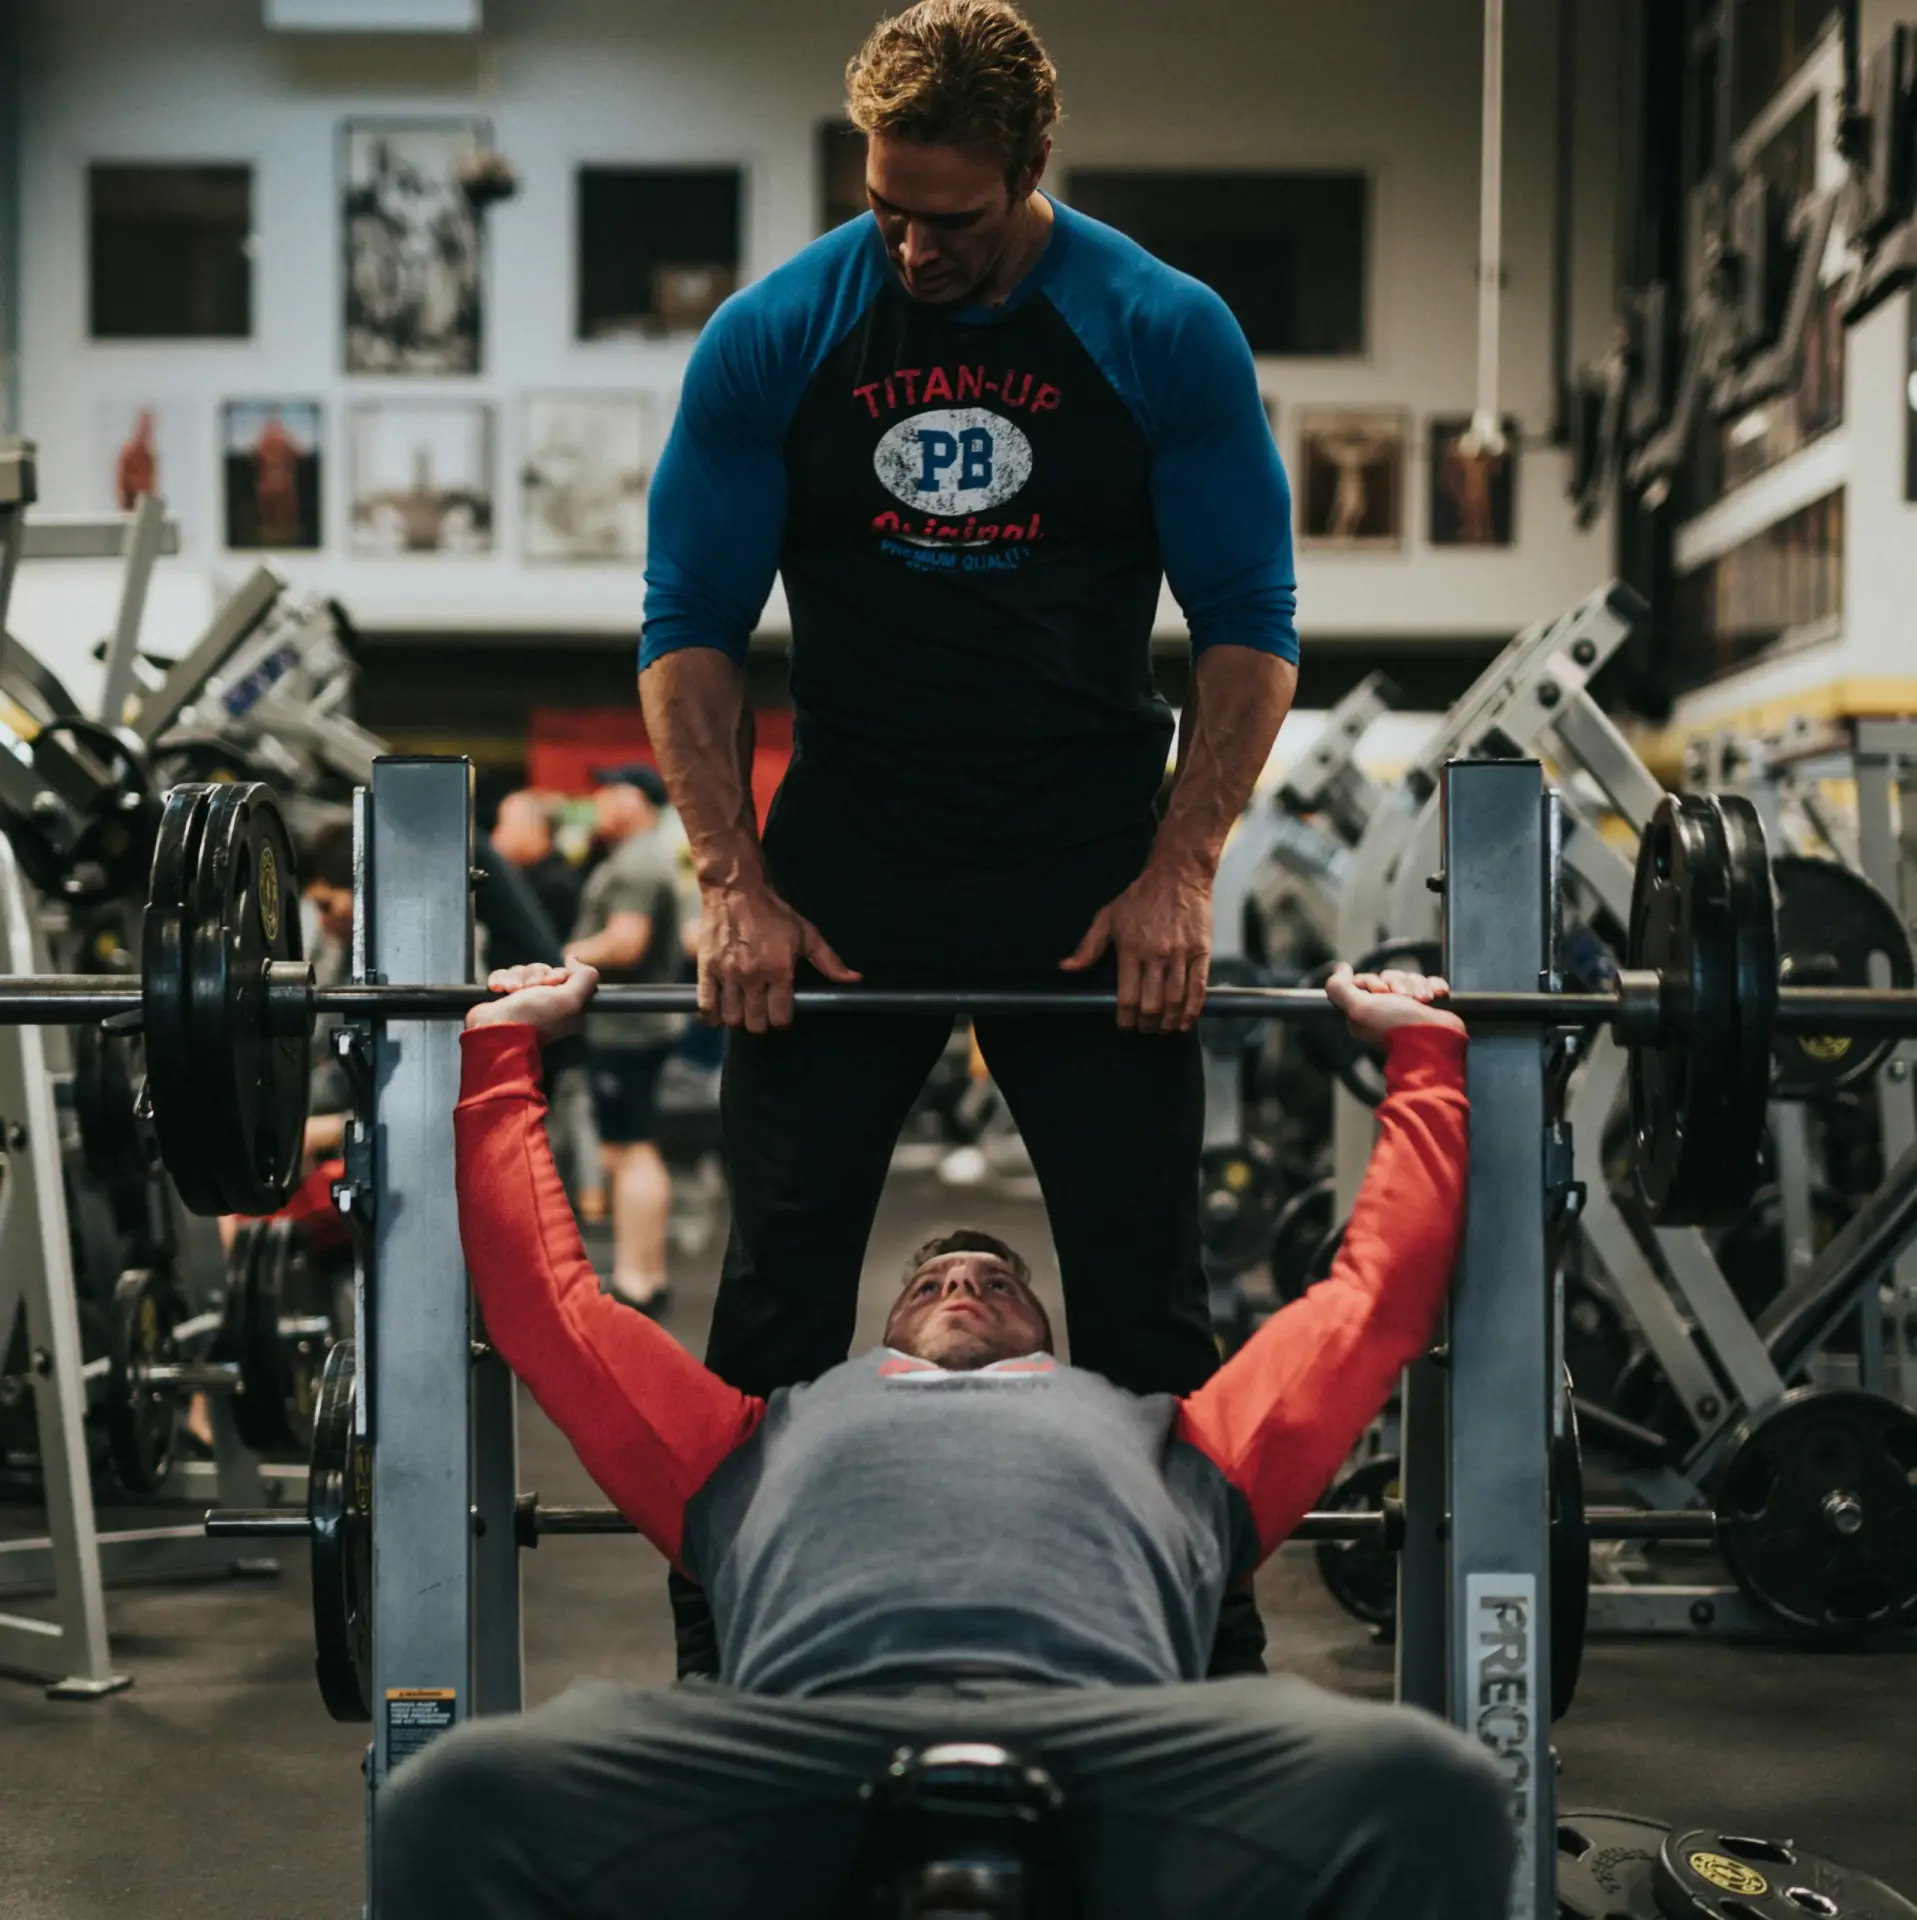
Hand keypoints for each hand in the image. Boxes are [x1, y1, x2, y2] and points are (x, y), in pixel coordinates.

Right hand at [465, 958, 598, 1040]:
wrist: (494, 1031)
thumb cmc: (533, 1018)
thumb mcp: (570, 999)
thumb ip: (585, 977)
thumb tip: (574, 959)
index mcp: (566, 1006)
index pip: (565, 974)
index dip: (557, 974)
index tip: (551, 983)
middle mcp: (546, 1003)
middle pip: (543, 970)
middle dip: (534, 975)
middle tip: (529, 989)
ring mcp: (524, 1000)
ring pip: (523, 971)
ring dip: (516, 978)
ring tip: (512, 992)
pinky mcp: (504, 997)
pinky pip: (504, 975)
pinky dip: (500, 980)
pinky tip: (499, 990)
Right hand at [699, 881, 858, 1033]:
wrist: (735, 891)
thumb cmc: (773, 913)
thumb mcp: (806, 934)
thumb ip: (829, 961)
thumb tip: (854, 979)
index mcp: (779, 969)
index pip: (780, 1016)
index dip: (783, 1018)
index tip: (781, 1011)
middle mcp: (752, 975)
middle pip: (756, 1023)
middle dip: (761, 1022)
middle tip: (762, 1010)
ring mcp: (727, 973)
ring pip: (732, 1018)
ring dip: (739, 1018)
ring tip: (744, 1008)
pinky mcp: (707, 968)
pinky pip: (706, 1006)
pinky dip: (713, 1016)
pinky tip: (721, 1013)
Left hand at [1060, 851, 1212, 1032]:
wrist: (1178, 874)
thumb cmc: (1141, 896)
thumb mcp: (1107, 916)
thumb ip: (1088, 946)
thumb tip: (1066, 968)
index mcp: (1130, 948)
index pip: (1126, 997)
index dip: (1125, 1019)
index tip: (1125, 1026)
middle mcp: (1155, 954)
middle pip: (1152, 1004)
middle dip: (1147, 1024)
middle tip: (1145, 1029)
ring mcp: (1180, 954)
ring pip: (1176, 1000)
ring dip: (1170, 1022)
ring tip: (1164, 1029)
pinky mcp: (1202, 951)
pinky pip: (1198, 987)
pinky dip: (1193, 1010)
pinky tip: (1187, 1021)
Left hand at [1323, 964, 1464, 1038]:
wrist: (1436, 1040)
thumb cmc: (1397, 1025)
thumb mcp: (1359, 1008)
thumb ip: (1340, 988)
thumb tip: (1341, 968)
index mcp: (1366, 1012)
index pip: (1365, 981)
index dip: (1372, 981)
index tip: (1380, 992)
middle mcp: (1386, 1009)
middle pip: (1389, 977)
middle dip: (1398, 983)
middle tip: (1405, 998)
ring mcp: (1409, 1007)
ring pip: (1410, 978)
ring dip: (1417, 985)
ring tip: (1423, 1000)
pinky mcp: (1430, 1005)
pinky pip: (1430, 983)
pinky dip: (1434, 986)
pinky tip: (1436, 995)